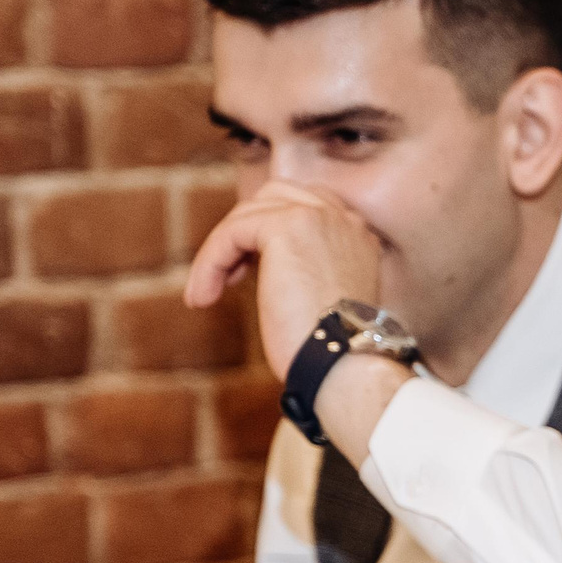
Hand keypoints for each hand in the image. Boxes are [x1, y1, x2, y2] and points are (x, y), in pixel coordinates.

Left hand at [185, 179, 385, 380]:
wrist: (343, 364)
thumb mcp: (326, 300)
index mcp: (358, 236)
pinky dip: (210, 263)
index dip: (268, 236)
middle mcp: (343, 219)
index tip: (249, 274)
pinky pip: (231, 233)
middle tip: (228, 276)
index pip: (304, 208)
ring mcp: (317, 217)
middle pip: (274, 198)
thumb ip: (308, 269)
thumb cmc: (333, 351)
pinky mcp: (285, 227)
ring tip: (206, 293)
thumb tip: (265, 264)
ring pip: (248, 215)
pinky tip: (203, 297)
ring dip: (220, 252)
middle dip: (244, 231)